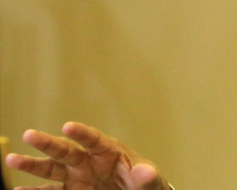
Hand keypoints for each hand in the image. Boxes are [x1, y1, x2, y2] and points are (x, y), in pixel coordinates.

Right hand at [4, 121, 167, 189]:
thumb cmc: (144, 183)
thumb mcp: (149, 180)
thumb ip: (146, 175)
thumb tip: (146, 171)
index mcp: (109, 150)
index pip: (94, 139)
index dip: (82, 132)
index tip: (68, 126)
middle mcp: (88, 161)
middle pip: (66, 150)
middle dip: (48, 143)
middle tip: (29, 135)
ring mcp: (77, 177)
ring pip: (52, 169)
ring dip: (32, 165)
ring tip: (12, 160)